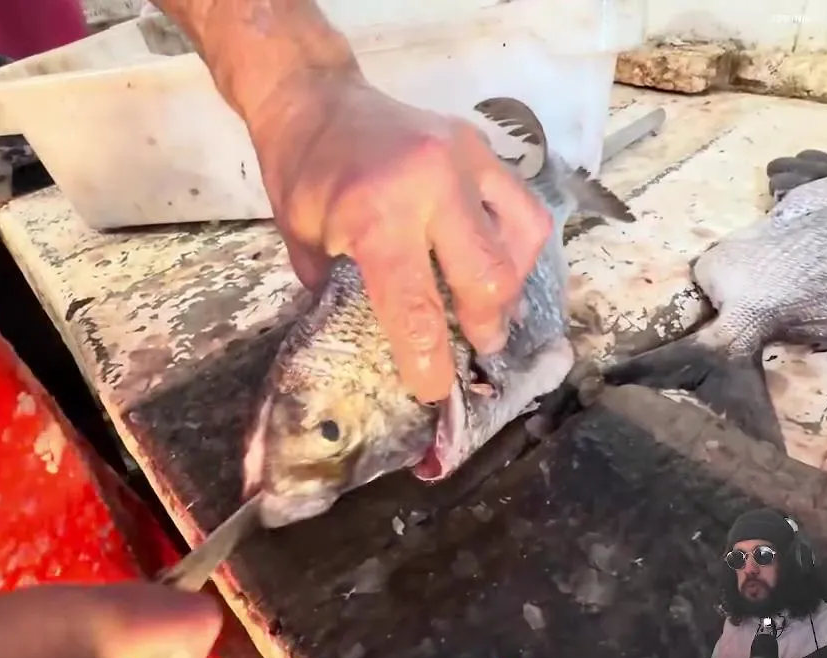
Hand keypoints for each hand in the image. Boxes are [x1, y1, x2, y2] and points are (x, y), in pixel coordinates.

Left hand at [249, 71, 553, 402]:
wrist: (316, 98)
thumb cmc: (303, 175)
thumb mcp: (305, 244)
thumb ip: (343, 294)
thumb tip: (384, 345)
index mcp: (376, 214)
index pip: (416, 307)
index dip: (429, 361)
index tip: (434, 391)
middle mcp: (430, 185)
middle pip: (487, 277)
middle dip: (485, 325)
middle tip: (476, 347)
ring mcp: (465, 160)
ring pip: (521, 240)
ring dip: (511, 287)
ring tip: (492, 311)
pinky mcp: (483, 148)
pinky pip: (523, 206)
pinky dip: (519, 246)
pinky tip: (502, 266)